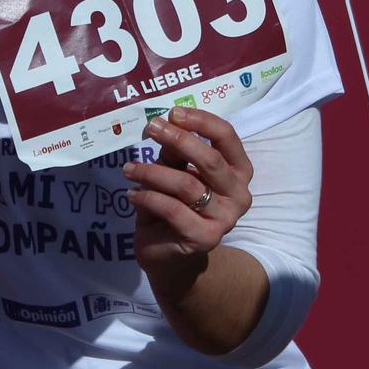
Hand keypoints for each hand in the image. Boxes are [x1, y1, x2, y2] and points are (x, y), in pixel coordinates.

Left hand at [123, 107, 253, 279]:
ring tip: (129, 169)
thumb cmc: (176, 205)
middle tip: (150, 129)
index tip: (173, 113)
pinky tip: (132, 194)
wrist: (171, 255)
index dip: (201, 121)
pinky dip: (148, 198)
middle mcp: (239, 193)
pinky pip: (173, 209)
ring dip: (152, 172)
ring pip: (187, 184)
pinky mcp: (206, 238)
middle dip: (178, 140)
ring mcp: (226, 218)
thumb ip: (176, 152)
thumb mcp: (176, 171)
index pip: (227, 137)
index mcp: (238, 170)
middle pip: (210, 159)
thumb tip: (165, 125)